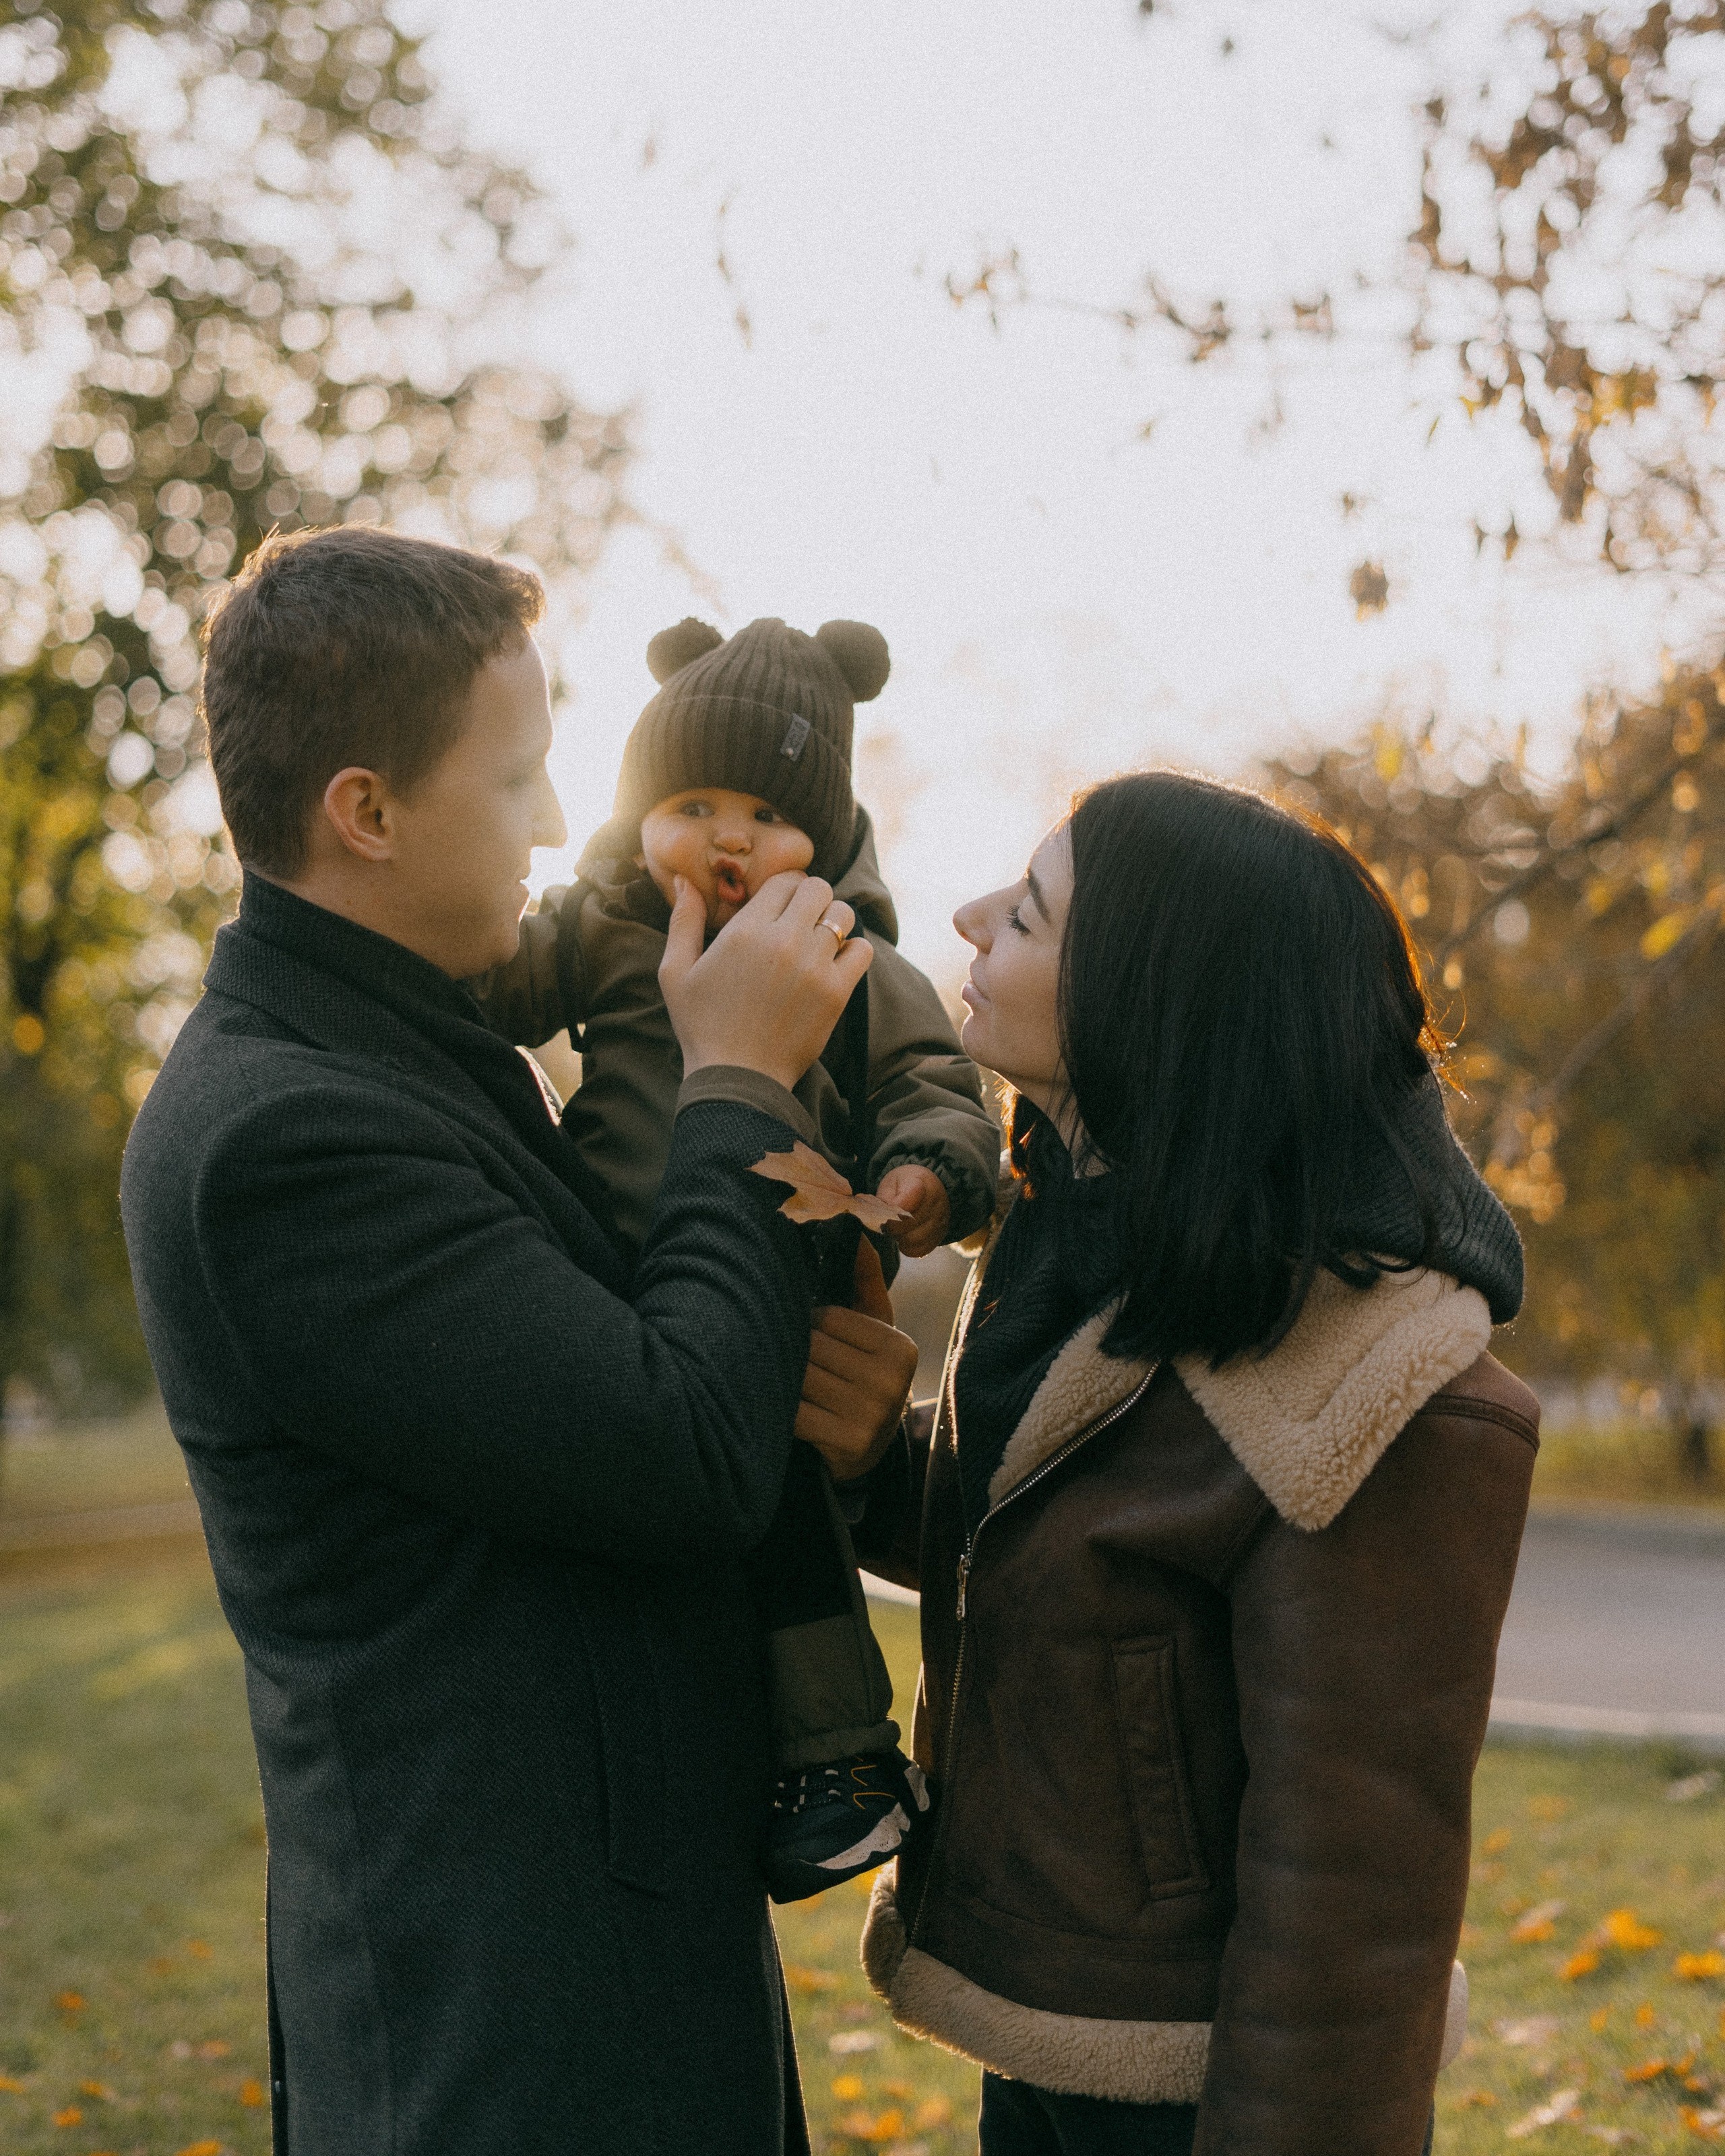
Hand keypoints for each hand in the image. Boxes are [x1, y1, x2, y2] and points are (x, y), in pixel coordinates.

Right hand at [660, 870, 870, 1090]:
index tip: (781, 906)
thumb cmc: (702, 1025)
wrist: (736, 1077)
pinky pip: (862, 950)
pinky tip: (833, 964)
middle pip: (818, 889)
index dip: (785, 889)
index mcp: (745, 930)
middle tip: (800, 921)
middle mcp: (782, 941)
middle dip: (810, 900)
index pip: (785, 881)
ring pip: (843, 915)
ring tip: (817, 942)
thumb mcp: (676, 972)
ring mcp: (813, 966)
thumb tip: (686, 881)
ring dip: (833, 922)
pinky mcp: (836, 992)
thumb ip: (683, 921)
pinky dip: (852, 951)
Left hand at [794, 1239, 917, 1482]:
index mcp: (901, 1348)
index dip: (812, 1325)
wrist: (866, 1449)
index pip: (829, 1318)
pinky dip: (785, 1411)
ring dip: (787, 1380)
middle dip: (798, 1353)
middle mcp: (892, 1382)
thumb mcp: (873, 1330)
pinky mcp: (848, 1444)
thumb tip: (858, 1235)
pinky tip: (792, 1413)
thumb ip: (864, 1282)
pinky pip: (794, 1414)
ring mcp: (872, 1416)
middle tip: (804, 1366)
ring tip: (797, 1388)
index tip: (816, 1339)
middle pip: (813, 1347)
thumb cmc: (863, 1375)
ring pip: (800, 1378)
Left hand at [876, 1164, 950, 1257]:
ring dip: (901, 1238)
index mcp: (920, 1185)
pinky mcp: (941, 1234)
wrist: (929, 1186)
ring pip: (914, 1240)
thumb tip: (879, 1220)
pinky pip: (921, 1250)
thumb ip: (884, 1200)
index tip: (885, 1217)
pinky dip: (909, 1247)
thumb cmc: (905, 1184)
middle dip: (893, 1228)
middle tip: (888, 1224)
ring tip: (898, 1230)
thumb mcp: (891, 1183)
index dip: (890, 1217)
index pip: (903, 1206)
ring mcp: (940, 1219)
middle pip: (907, 1225)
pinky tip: (906, 1236)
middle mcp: (935, 1202)